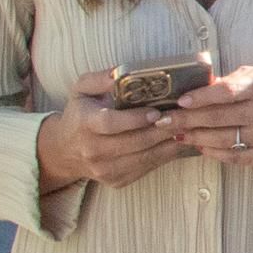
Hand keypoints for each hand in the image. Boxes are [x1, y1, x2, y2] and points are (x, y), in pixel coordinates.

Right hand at [38, 70, 191, 192]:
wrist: (65, 151)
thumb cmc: (79, 114)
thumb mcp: (81, 90)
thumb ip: (99, 78)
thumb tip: (120, 72)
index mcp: (84, 124)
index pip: (110, 123)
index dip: (134, 119)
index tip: (155, 112)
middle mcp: (93, 150)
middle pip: (134, 142)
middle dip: (162, 130)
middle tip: (184, 117)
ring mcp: (105, 169)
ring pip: (145, 157)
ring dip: (169, 143)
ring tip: (187, 128)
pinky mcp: (117, 180)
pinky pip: (147, 168)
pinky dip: (166, 155)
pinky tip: (179, 142)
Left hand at [175, 65, 252, 165]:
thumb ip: (230, 80)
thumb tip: (198, 84)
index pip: (226, 92)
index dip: (200, 98)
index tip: (180, 101)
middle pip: (218, 118)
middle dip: (186, 120)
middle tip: (164, 121)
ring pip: (222, 139)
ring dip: (195, 138)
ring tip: (177, 134)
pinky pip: (234, 157)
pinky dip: (214, 152)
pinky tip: (200, 147)